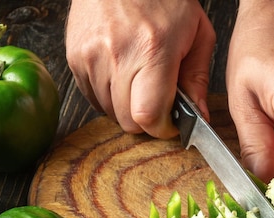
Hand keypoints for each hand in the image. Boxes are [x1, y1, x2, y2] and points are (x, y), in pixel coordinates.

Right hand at [65, 0, 215, 138]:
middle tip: (157, 100)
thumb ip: (198, 79)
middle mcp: (117, 54)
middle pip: (127, 121)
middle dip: (146, 119)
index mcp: (152, 49)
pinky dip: (107, 94)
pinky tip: (120, 72)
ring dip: (125, 106)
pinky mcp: (74, 56)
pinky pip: (91, 96)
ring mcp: (91, 56)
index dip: (162, 128)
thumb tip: (199, 117)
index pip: (148, 115)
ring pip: (108, 111)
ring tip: (138, 79)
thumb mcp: (197, 33)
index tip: (171, 122)